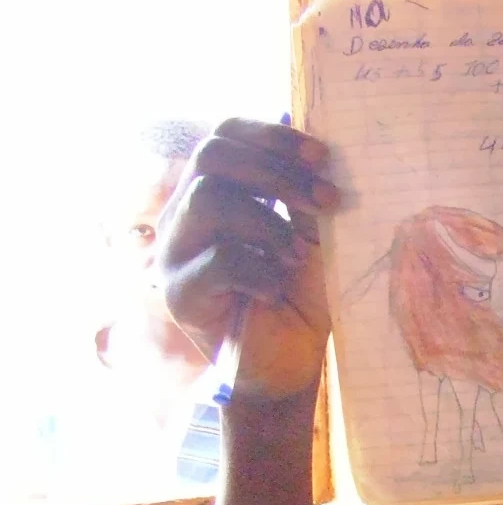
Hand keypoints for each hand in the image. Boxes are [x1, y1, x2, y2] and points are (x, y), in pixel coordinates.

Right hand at [159, 118, 338, 401]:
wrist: (287, 367)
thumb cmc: (298, 304)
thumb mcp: (310, 244)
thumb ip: (304, 203)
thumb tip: (318, 159)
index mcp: (213, 193)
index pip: (224, 137)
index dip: (271, 136)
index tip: (321, 155)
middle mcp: (185, 215)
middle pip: (211, 157)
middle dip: (275, 172)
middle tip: (325, 201)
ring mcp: (174, 253)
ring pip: (208, 200)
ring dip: (267, 223)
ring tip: (296, 256)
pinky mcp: (180, 294)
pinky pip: (216, 260)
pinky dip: (258, 270)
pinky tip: (276, 290)